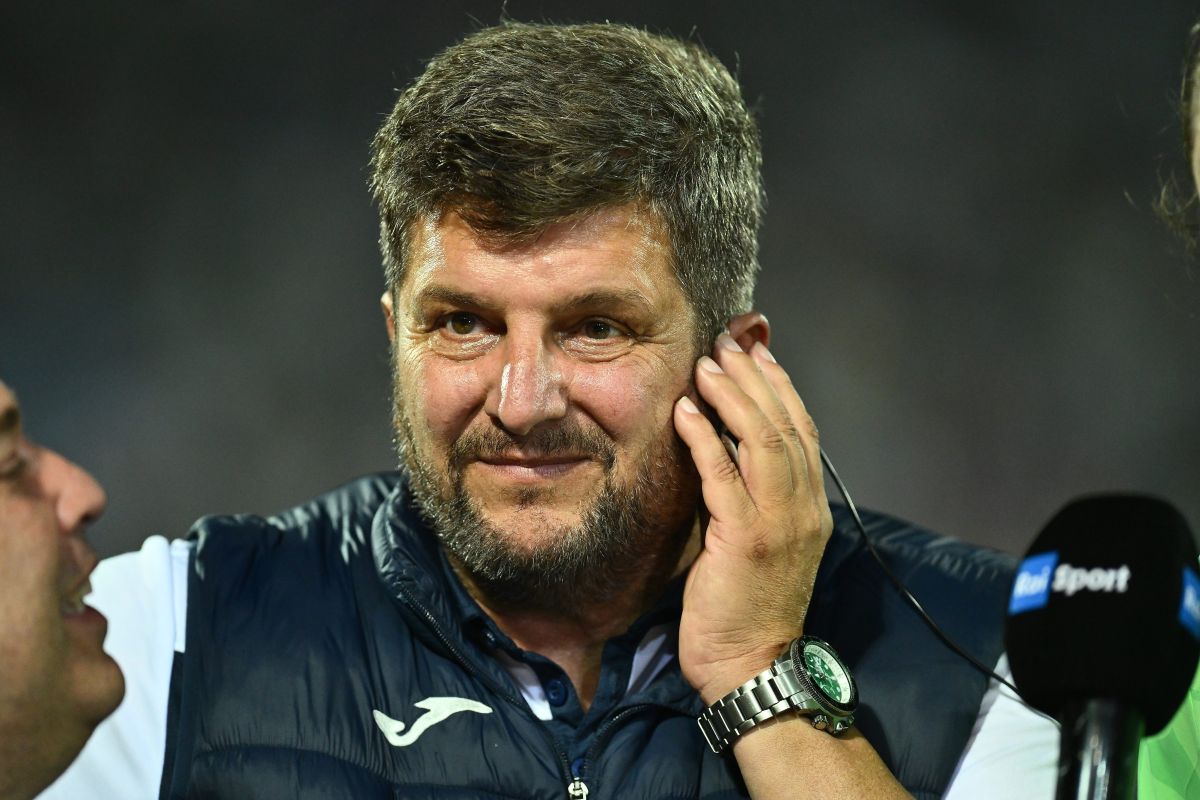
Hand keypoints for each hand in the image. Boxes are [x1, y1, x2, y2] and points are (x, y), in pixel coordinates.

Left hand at [672, 332, 832, 703]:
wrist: (752, 663)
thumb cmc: (748, 605)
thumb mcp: (762, 542)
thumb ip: (753, 496)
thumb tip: (726, 450)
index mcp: (811, 505)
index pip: (802, 429)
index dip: (779, 386)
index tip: (754, 352)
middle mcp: (803, 506)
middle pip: (785, 423)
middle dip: (754, 377)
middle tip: (726, 343)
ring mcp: (779, 521)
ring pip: (763, 439)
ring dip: (732, 396)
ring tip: (706, 364)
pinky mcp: (746, 538)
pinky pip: (724, 475)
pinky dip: (706, 438)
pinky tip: (686, 411)